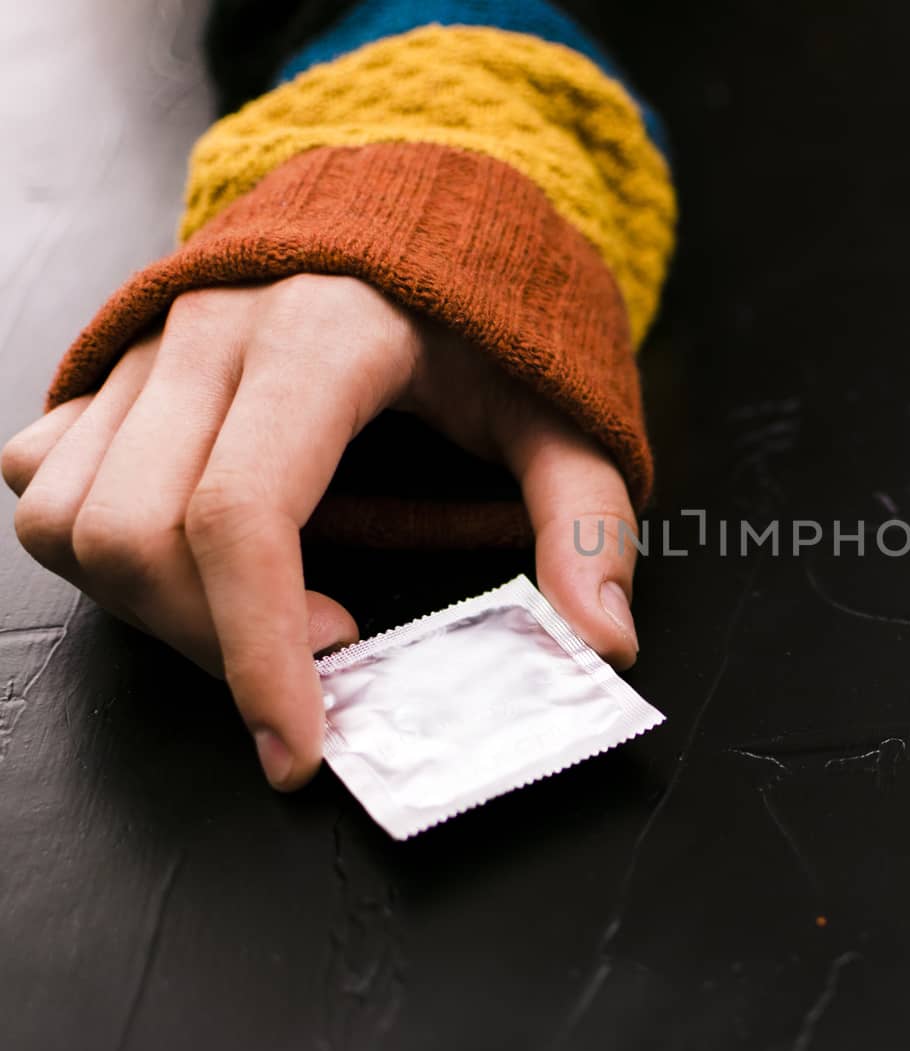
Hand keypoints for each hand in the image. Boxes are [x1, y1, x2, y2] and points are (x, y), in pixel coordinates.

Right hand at [1, 275, 639, 789]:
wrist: (416, 192)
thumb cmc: (487, 307)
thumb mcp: (561, 404)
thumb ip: (585, 518)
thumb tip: (600, 641)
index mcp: (322, 332)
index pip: (242, 515)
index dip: (259, 652)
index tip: (299, 746)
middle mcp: (209, 328)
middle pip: (138, 534)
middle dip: (212, 648)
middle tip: (310, 681)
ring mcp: (147, 342)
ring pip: (69, 518)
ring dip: (150, 610)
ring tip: (257, 621)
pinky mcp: (112, 363)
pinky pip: (45, 480)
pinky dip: (97, 549)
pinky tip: (191, 562)